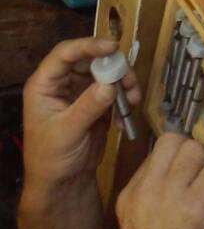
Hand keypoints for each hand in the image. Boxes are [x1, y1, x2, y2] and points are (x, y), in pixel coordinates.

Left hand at [22, 37, 140, 189]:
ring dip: (123, 81)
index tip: (113, 47)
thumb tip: (110, 84)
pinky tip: (128, 111)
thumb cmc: (52, 158)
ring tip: (132, 98)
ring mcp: (81, 92)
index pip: (65, 55)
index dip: (88, 46)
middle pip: (91, 59)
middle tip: (128, 78)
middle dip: (113, 65)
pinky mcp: (98, 102)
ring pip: (107, 72)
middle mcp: (63, 83)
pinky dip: (125, 95)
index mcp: (45, 85)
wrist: (63, 182)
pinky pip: (115, 89)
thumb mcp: (67, 132)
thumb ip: (88, 107)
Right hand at [117, 133, 203, 228]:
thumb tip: (179, 168)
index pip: (158, 148)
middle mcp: (146, 190)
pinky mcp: (195, 204)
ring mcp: (170, 194)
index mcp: (130, 194)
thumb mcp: (141, 222)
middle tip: (202, 174)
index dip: (179, 156)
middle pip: (176, 140)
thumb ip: (154, 192)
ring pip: (197, 150)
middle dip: (195, 152)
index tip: (189, 170)